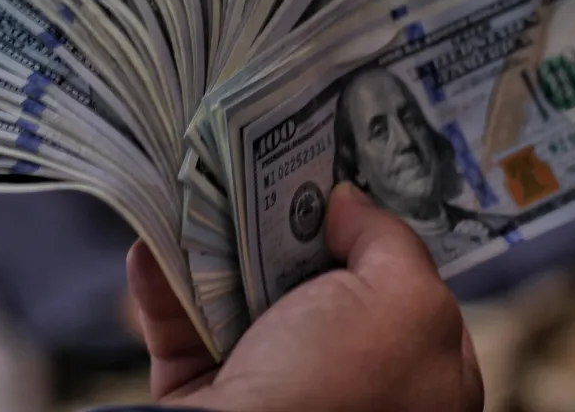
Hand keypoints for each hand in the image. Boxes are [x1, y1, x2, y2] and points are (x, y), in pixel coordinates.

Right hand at [127, 183, 482, 410]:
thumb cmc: (333, 392)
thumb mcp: (402, 302)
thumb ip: (390, 241)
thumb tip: (348, 203)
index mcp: (423, 379)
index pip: (408, 295)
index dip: (374, 239)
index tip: (333, 192)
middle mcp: (354, 392)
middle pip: (319, 292)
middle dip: (285, 237)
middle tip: (258, 184)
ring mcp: (281, 402)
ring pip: (246, 308)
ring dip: (217, 253)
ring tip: (196, 198)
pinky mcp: (210, 406)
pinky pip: (186, 335)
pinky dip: (166, 290)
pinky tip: (151, 246)